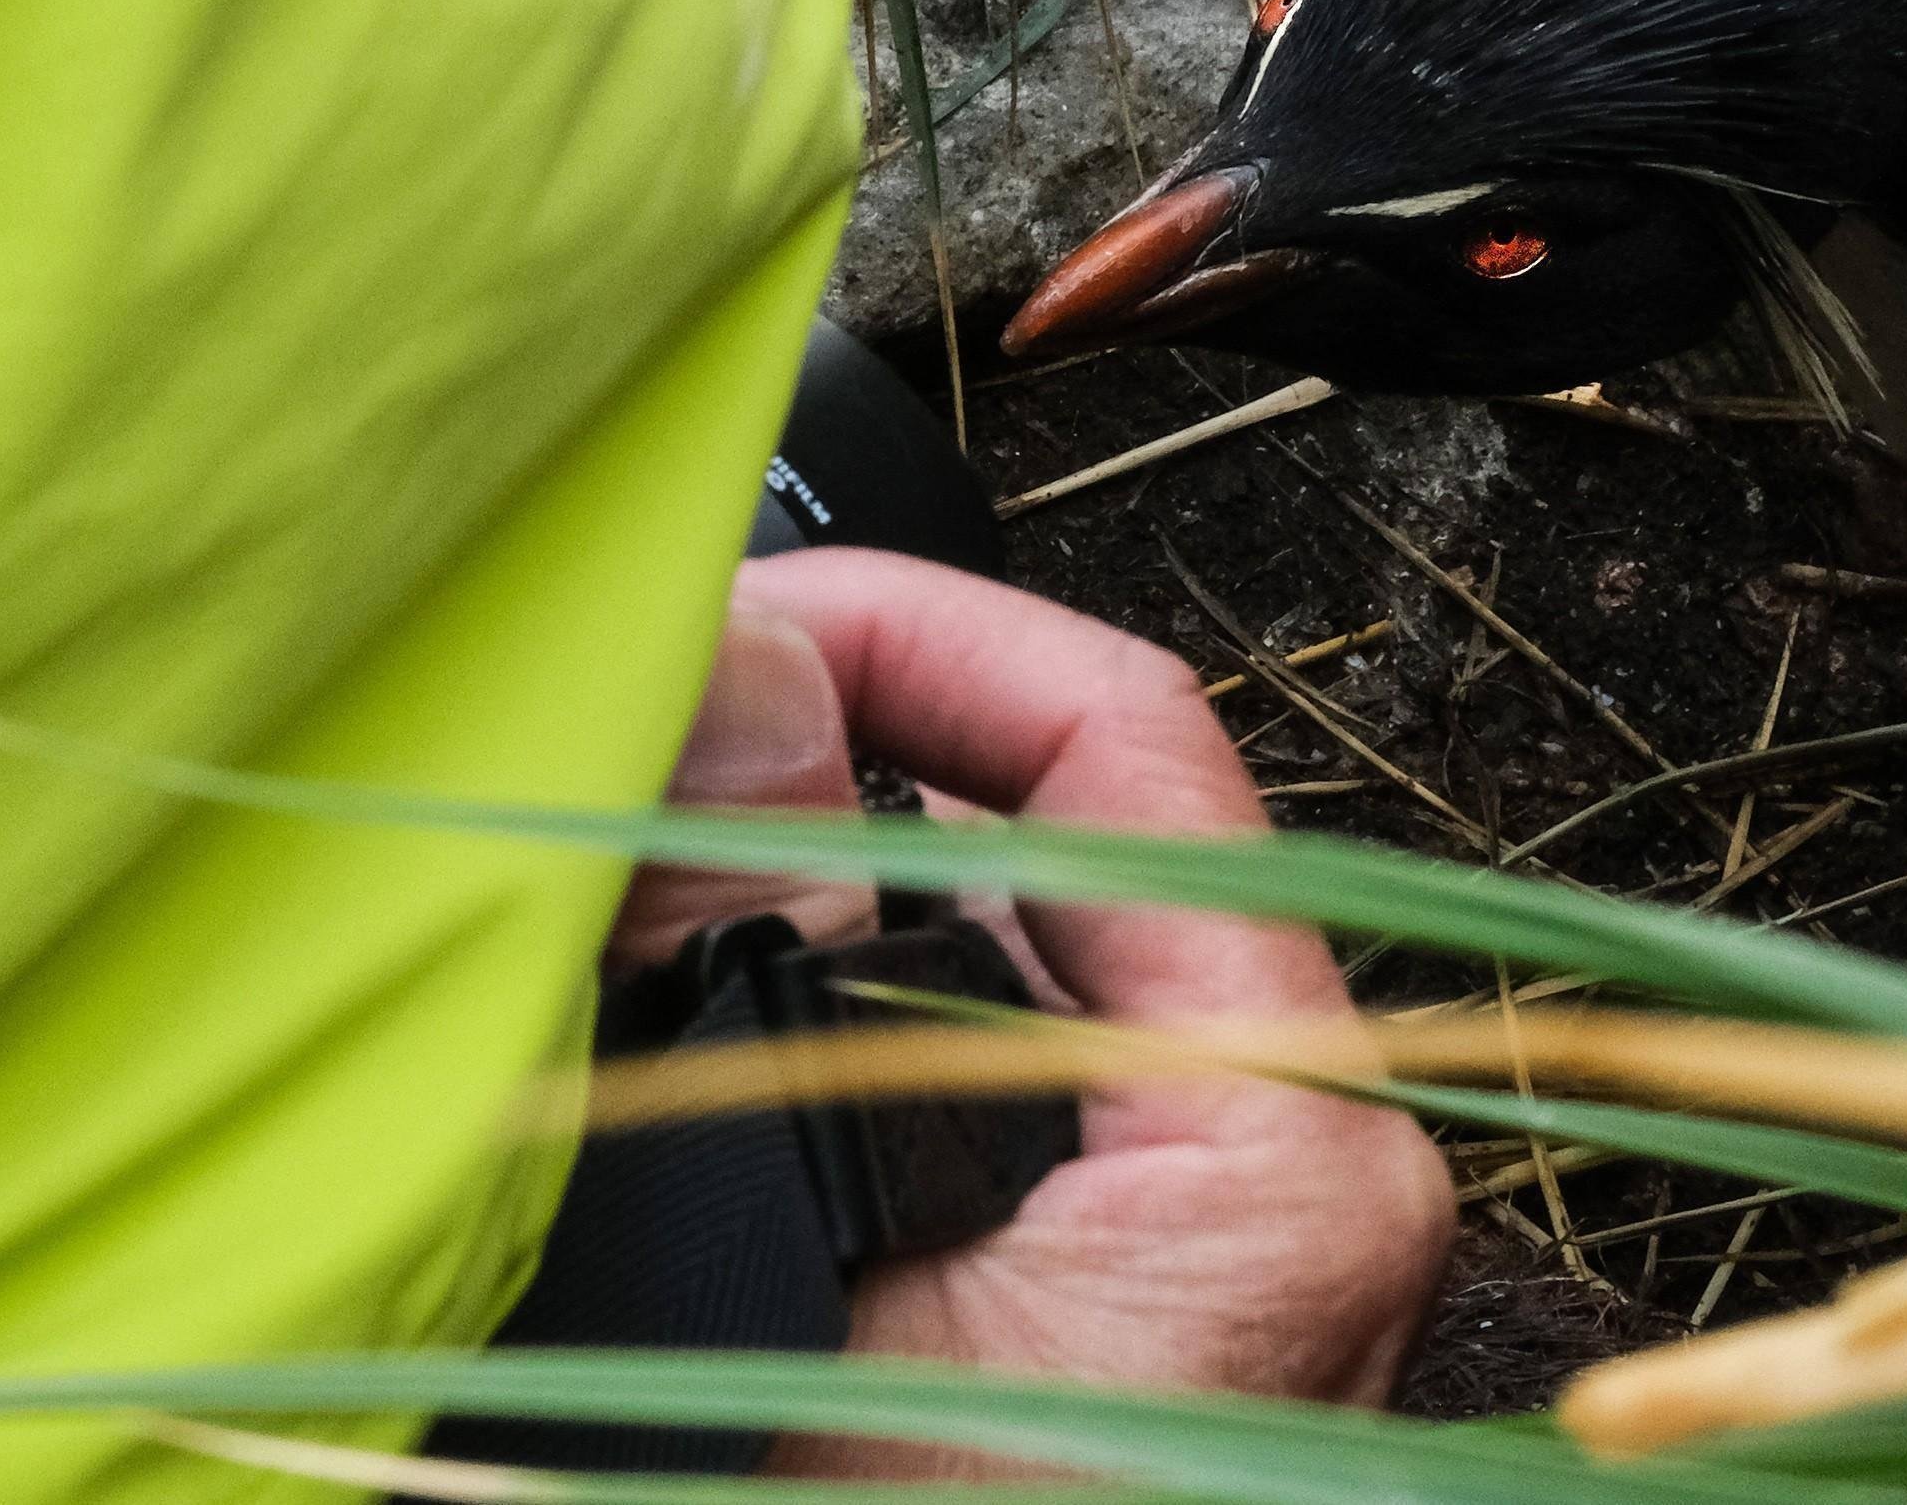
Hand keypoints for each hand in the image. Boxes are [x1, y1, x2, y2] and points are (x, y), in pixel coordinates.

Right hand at [631, 549, 1453, 1466]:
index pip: (1121, 742)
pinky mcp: (1115, 1289)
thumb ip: (754, 953)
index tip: (736, 617)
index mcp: (1277, 1150)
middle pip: (1043, 834)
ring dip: (800, 895)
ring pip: (984, 954)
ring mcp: (1203, 1236)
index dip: (913, 631)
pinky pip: (967, 1071)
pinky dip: (825, 1013)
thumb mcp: (788, 1260)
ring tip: (625, 875)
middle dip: (822, 757)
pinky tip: (695, 1018)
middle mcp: (1282, 1169)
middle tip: (631, 732)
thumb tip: (738, 675)